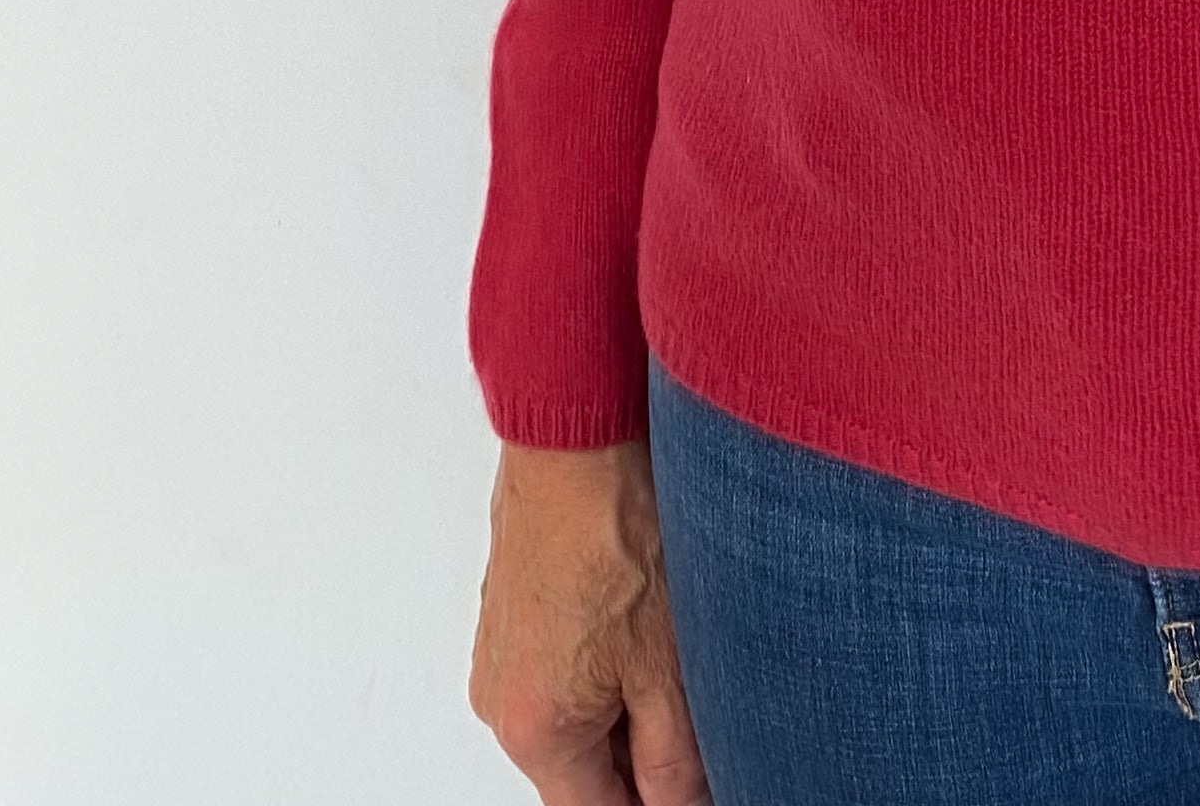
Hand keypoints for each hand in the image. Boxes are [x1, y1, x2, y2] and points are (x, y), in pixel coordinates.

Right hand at [470, 439, 708, 804]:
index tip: (697, 777)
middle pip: (585, 765)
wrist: (577, 430)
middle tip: (698, 695)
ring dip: (627, 692)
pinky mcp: (513, 602)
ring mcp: (501, 646)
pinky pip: (561, 656)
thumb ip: (676, 757)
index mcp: (535, 729)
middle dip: (644, 746)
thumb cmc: (616, 526)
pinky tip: (647, 600)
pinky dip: (606, 648)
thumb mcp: (669, 663)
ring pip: (577, 706)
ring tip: (673, 633)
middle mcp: (501, 698)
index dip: (658, 801)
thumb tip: (685, 801)